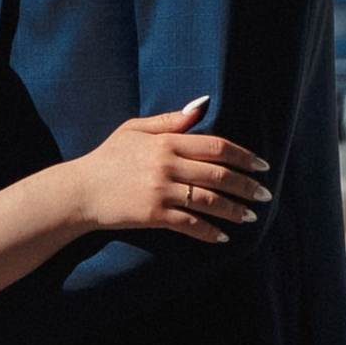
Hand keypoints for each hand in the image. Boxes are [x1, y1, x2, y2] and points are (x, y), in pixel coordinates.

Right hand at [73, 99, 269, 244]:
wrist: (80, 191)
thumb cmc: (108, 157)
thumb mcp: (135, 129)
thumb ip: (170, 120)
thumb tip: (202, 106)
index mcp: (166, 142)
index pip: (216, 146)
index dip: (244, 157)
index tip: (262, 167)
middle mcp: (167, 165)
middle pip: (218, 175)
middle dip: (246, 186)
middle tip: (265, 195)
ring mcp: (160, 191)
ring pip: (209, 202)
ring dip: (234, 210)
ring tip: (250, 217)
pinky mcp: (153, 215)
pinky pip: (189, 224)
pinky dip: (209, 232)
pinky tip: (222, 237)